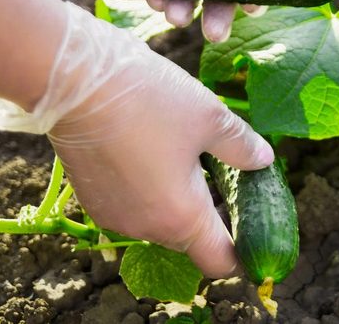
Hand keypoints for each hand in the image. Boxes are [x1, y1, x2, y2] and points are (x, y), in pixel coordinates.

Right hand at [0, 2, 273, 276]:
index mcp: (182, 216)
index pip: (219, 260)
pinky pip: (133, 207)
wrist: (74, 79)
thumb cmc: (150, 100)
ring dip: (176, 200)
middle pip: (190, 239)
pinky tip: (152, 152)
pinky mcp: (92, 199)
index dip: (240, 251)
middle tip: (222, 174)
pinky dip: (147, 191)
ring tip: (184, 155)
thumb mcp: (210, 117)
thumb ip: (241, 146)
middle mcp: (146, 227)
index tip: (250, 229)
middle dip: (209, 215)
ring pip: (160, 221)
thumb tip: (264, 160)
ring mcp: (114, 216)